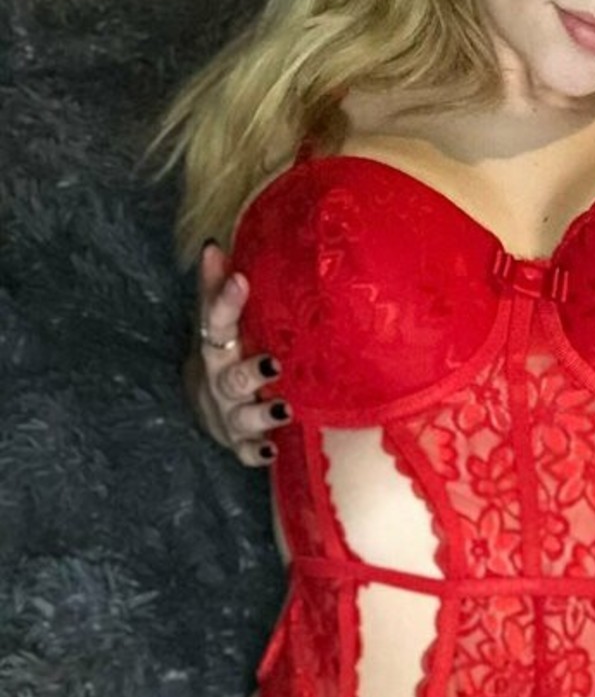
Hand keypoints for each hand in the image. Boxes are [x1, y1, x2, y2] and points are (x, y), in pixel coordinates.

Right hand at [187, 241, 289, 467]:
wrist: (206, 402)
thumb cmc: (223, 354)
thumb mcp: (218, 323)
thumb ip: (217, 288)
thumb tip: (213, 243)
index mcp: (216, 347)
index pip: (216, 322)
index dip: (226, 301)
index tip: (242, 279)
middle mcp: (220, 383)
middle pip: (230, 377)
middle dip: (250, 373)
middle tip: (274, 364)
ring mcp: (228, 415)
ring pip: (242, 416)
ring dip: (262, 415)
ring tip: (285, 409)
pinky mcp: (238, 442)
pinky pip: (246, 452)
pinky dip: (257, 453)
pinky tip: (273, 451)